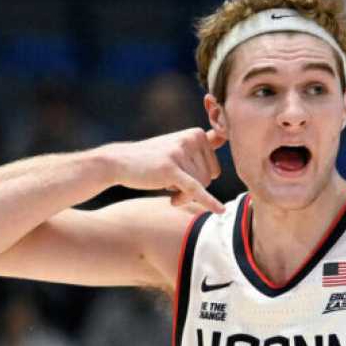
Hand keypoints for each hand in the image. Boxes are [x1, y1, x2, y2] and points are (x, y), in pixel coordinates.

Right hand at [105, 126, 227, 213]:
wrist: (119, 161)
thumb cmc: (152, 159)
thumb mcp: (179, 146)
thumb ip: (202, 142)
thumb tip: (225, 135)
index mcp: (197, 134)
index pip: (214, 169)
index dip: (198, 179)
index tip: (181, 174)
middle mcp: (191, 139)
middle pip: (208, 179)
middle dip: (190, 188)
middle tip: (170, 181)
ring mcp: (180, 152)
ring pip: (199, 188)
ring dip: (182, 195)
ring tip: (164, 184)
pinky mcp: (171, 168)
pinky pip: (194, 189)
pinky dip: (208, 201)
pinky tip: (220, 210)